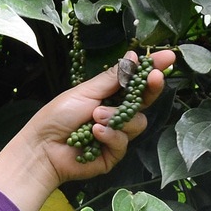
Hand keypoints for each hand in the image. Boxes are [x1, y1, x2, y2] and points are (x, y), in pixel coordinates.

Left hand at [0, 49, 175, 210]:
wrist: (43, 148)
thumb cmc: (58, 116)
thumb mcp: (85, 92)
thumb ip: (112, 78)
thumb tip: (133, 56)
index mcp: (109, 96)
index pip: (136, 82)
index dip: (151, 70)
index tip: (168, 58)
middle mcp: (116, 114)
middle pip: (144, 101)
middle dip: (150, 88)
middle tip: (153, 78)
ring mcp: (116, 135)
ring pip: (137, 123)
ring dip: (116, 118)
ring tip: (95, 117)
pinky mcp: (113, 154)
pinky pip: (124, 142)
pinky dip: (110, 136)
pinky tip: (95, 134)